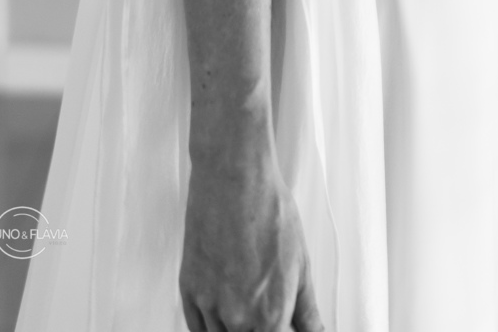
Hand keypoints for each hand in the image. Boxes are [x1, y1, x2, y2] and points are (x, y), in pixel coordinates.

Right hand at [179, 144, 322, 331]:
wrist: (235, 180)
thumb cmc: (269, 213)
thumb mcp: (301, 264)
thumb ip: (308, 311)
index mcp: (271, 316)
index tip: (285, 325)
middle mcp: (238, 319)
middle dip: (261, 328)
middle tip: (268, 306)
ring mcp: (210, 307)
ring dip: (236, 328)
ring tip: (248, 302)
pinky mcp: (189, 291)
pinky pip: (198, 329)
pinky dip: (212, 328)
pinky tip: (225, 315)